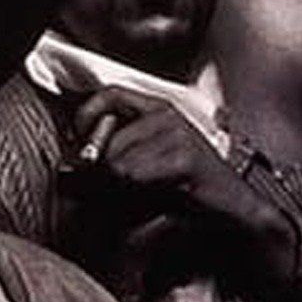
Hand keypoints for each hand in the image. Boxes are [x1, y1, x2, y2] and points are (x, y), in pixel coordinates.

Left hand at [73, 85, 296, 279]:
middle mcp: (167, 115)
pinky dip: (135, 193)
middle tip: (117, 189)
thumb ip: (111, 159)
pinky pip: (134, 176)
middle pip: (106, 139)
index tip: (80, 141)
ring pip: (117, 162)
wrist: (233, 208)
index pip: (109, 94)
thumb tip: (68, 166)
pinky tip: (158, 196)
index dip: (87, 116)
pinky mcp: (184, 158)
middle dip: (102, 172)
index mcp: (157, 110)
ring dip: (119, 187)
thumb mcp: (145, 166)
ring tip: (144, 195)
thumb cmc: (187, 189)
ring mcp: (177, 133)